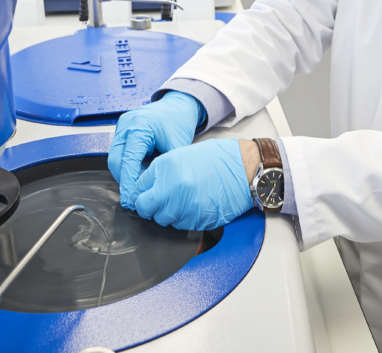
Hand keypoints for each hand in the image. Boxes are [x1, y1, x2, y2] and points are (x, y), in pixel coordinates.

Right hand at [109, 91, 205, 209]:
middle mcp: (126, 125)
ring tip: (138, 188)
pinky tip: (138, 174)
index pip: (128, 160)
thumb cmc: (178, 121)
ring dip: (125, 174)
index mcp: (139, 126)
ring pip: (115, 158)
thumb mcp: (177, 146)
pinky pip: (120, 152)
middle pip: (116, 161)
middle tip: (133, 199)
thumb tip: (159, 190)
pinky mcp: (122, 131)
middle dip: (124, 181)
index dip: (129, 182)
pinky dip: (127, 165)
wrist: (177, 105)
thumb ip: (166, 167)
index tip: (131, 200)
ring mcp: (122, 127)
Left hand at [133, 139, 253, 230]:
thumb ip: (162, 172)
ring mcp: (184, 207)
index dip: (140, 193)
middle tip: (159, 201)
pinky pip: (181, 226)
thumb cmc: (217, 159)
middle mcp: (171, 189)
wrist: (243, 169)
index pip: (137, 189)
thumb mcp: (182, 155)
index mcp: (165, 168)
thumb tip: (146, 188)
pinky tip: (194, 206)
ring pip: (163, 220)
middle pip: (145, 209)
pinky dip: (184, 219)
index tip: (143, 195)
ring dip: (168, 214)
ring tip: (182, 201)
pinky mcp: (197, 221)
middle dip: (149, 207)